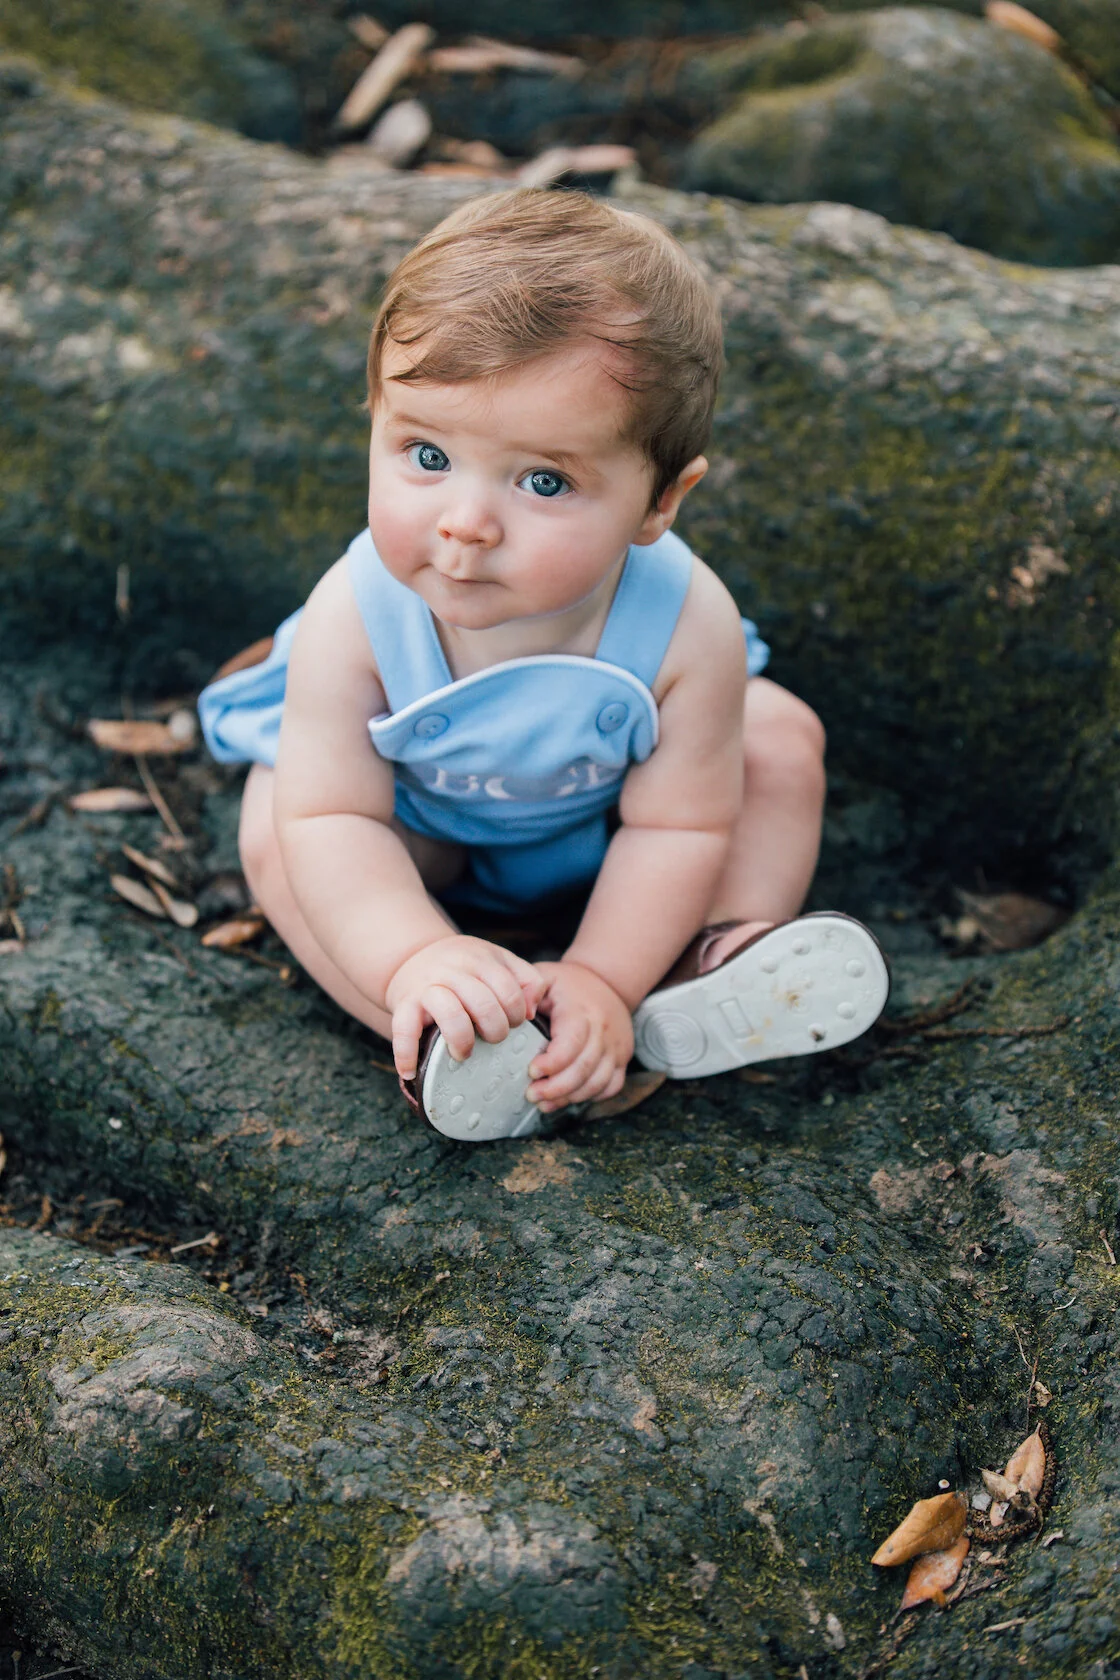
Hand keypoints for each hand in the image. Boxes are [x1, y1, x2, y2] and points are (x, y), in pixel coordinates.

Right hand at [386, 936, 544, 1080]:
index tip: (511, 1023)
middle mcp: (454, 970)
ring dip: (463, 1041)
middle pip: (485, 1005)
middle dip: (495, 1031)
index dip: (516, 1015)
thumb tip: (531, 1012)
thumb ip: (526, 980)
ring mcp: (427, 987)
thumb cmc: (464, 967)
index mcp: (481, 960)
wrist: (411, 955)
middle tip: (492, 1038)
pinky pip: (403, 1030)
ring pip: (450, 1014)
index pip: (510, 991)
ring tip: (464, 1054)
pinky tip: (410, 1072)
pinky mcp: (404, 1004)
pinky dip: (406, 1054)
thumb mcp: (498, 961)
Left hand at [527, 960, 632, 1110]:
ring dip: (570, 1097)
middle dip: (556, 1088)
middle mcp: (603, 1030)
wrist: (607, 981)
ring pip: (598, 1082)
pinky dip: (591, 1097)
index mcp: (581, 1011)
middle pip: (584, 1068)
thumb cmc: (570, 984)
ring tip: (545, 1102)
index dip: (551, 1063)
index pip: (571, 1043)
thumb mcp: (546, 976)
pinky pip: (612, 1086)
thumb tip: (522, 1013)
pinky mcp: (622, 1058)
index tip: (531, 1071)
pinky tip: (569, 1098)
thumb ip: (529, 990)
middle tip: (532, 1094)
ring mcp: (616, 1046)